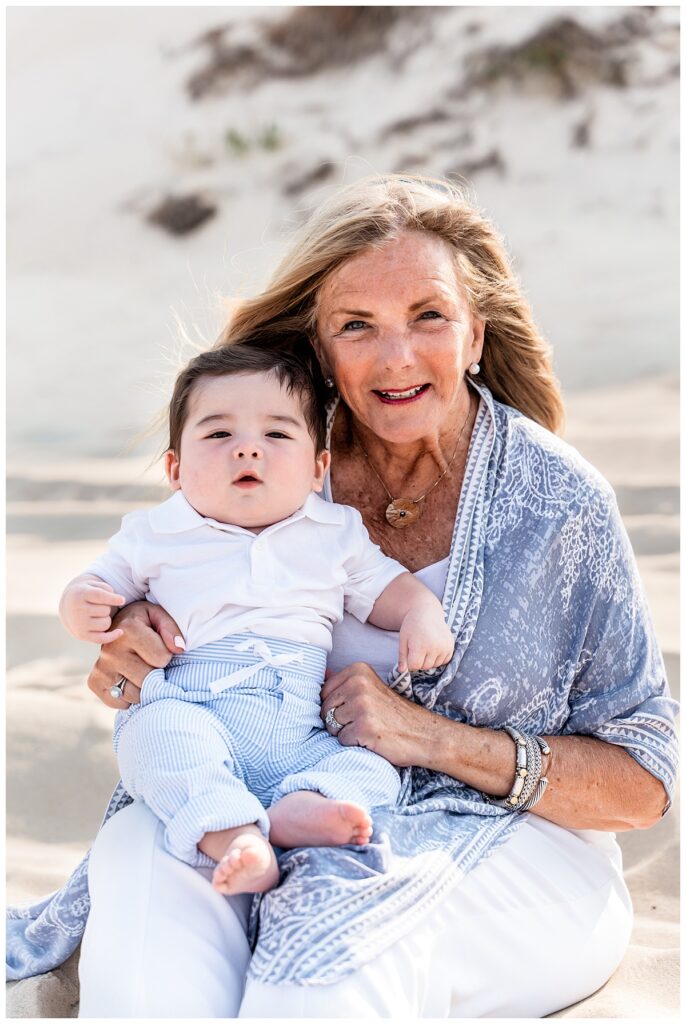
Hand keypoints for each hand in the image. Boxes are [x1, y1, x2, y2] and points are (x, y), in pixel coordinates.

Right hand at [60, 579, 125, 643]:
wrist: (68, 607)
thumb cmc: (87, 594)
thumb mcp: (94, 585)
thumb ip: (107, 589)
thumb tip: (120, 601)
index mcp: (81, 594)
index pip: (99, 596)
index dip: (112, 598)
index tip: (123, 600)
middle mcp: (78, 610)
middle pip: (105, 610)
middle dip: (107, 607)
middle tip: (99, 605)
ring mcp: (79, 624)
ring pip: (105, 624)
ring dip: (107, 619)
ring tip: (99, 614)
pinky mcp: (82, 635)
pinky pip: (101, 638)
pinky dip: (112, 636)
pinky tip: (120, 632)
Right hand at [87, 601, 183, 708]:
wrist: (117, 627)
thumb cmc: (143, 623)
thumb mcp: (159, 616)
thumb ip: (171, 629)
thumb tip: (178, 648)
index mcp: (128, 630)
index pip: (162, 659)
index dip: (165, 654)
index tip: (158, 646)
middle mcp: (110, 650)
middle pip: (149, 679)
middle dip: (155, 672)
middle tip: (148, 659)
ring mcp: (101, 668)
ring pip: (136, 694)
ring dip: (143, 686)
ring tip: (139, 668)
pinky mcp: (95, 683)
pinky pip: (122, 703)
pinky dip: (129, 696)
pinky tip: (128, 678)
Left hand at [320, 662, 436, 767]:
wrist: (424, 733)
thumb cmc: (394, 713)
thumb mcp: (370, 687)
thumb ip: (345, 681)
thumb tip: (321, 674)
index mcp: (358, 670)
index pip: (323, 692)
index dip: (336, 706)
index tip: (356, 708)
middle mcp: (358, 684)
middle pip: (325, 709)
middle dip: (338, 720)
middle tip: (364, 720)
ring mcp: (361, 705)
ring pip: (331, 725)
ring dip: (346, 732)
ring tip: (368, 728)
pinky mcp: (364, 727)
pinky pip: (342, 740)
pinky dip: (354, 743)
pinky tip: (371, 737)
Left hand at [398, 608, 453, 672]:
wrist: (427, 611)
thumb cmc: (412, 625)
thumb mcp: (403, 639)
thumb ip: (403, 657)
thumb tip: (402, 671)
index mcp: (420, 645)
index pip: (414, 666)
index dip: (410, 662)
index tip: (410, 653)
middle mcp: (434, 647)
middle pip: (425, 667)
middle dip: (419, 661)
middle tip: (417, 648)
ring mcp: (444, 647)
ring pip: (434, 665)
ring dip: (429, 660)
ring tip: (425, 646)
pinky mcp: (451, 646)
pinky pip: (444, 661)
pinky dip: (438, 658)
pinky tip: (433, 647)